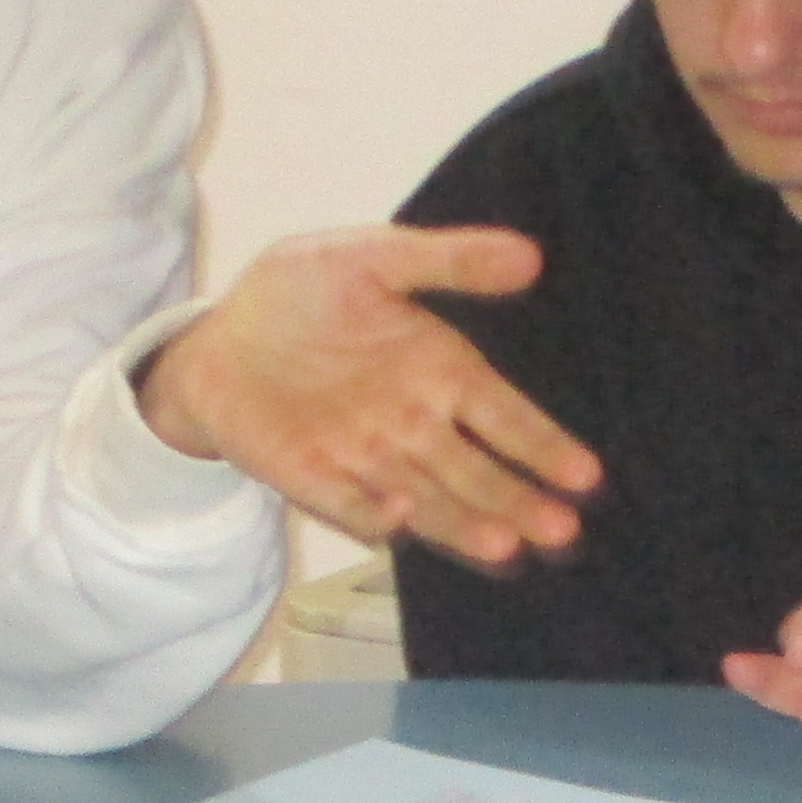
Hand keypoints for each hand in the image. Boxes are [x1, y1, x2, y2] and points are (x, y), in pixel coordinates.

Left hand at [135, 228, 602, 566]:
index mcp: (439, 372)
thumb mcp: (371, 257)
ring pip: (428, 501)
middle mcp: (414, 426)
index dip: (543, 446)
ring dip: (464, 526)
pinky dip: (371, 514)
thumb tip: (531, 257)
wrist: (215, 336)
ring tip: (506, 545)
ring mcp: (367, 461)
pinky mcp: (315, 480)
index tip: (585, 476)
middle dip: (518, 501)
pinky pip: (349, 503)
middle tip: (561, 529)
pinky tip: (398, 521)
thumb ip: (447, 260)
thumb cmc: (300, 293)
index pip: (504, 417)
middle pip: (477, 473)